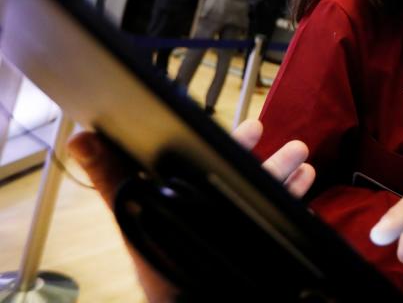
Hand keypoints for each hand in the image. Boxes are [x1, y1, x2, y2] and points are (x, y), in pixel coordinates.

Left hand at [67, 119, 315, 300]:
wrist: (183, 301)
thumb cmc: (155, 261)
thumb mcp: (132, 211)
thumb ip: (111, 177)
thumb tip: (81, 138)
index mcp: (191, 194)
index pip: (216, 160)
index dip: (236, 144)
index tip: (255, 128)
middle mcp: (219, 208)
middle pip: (251, 178)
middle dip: (274, 163)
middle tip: (298, 147)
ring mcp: (238, 230)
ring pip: (269, 199)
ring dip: (289, 182)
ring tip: (307, 168)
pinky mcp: (254, 249)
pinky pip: (279, 228)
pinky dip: (295, 216)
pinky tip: (309, 209)